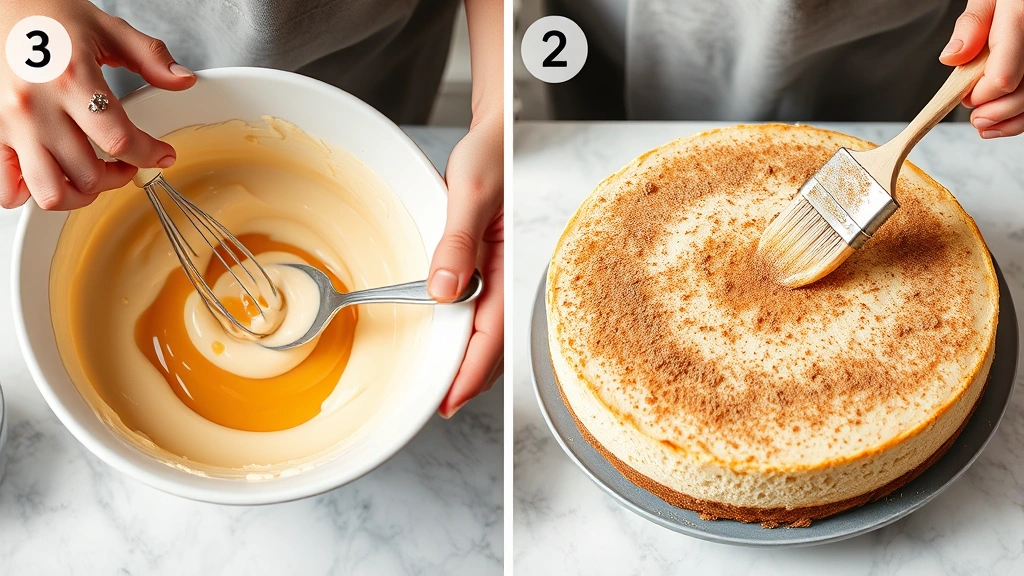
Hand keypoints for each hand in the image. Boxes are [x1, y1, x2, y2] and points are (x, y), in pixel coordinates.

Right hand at [0, 0, 194, 209]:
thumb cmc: (47, 17)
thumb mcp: (106, 29)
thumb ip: (150, 57)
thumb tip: (182, 80)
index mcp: (70, 80)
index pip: (120, 140)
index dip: (150, 155)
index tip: (163, 156)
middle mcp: (36, 108)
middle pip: (87, 175)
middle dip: (118, 177)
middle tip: (126, 164)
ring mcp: (9, 125)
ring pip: (49, 192)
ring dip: (78, 194)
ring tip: (91, 176)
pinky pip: (6, 188)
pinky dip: (30, 193)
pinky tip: (51, 175)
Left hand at [428, 112, 503, 418]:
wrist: (498, 133)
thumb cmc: (493, 153)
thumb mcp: (470, 191)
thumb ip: (458, 241)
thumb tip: (445, 291)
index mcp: (507, 264)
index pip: (491, 334)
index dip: (469, 373)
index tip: (446, 400)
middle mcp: (505, 275)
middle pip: (491, 341)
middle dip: (468, 377)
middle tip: (439, 404)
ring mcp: (497, 272)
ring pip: (484, 328)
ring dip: (466, 358)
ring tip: (443, 382)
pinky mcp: (486, 264)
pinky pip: (478, 307)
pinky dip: (463, 330)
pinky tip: (448, 336)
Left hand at [940, 0, 1023, 137]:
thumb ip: (972, 25)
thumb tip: (952, 57)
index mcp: (1021, 21)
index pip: (1002, 78)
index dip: (979, 94)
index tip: (965, 96)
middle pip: (1021, 95)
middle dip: (994, 112)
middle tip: (975, 117)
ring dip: (1009, 120)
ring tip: (986, 124)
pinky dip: (1020, 116)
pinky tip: (1004, 122)